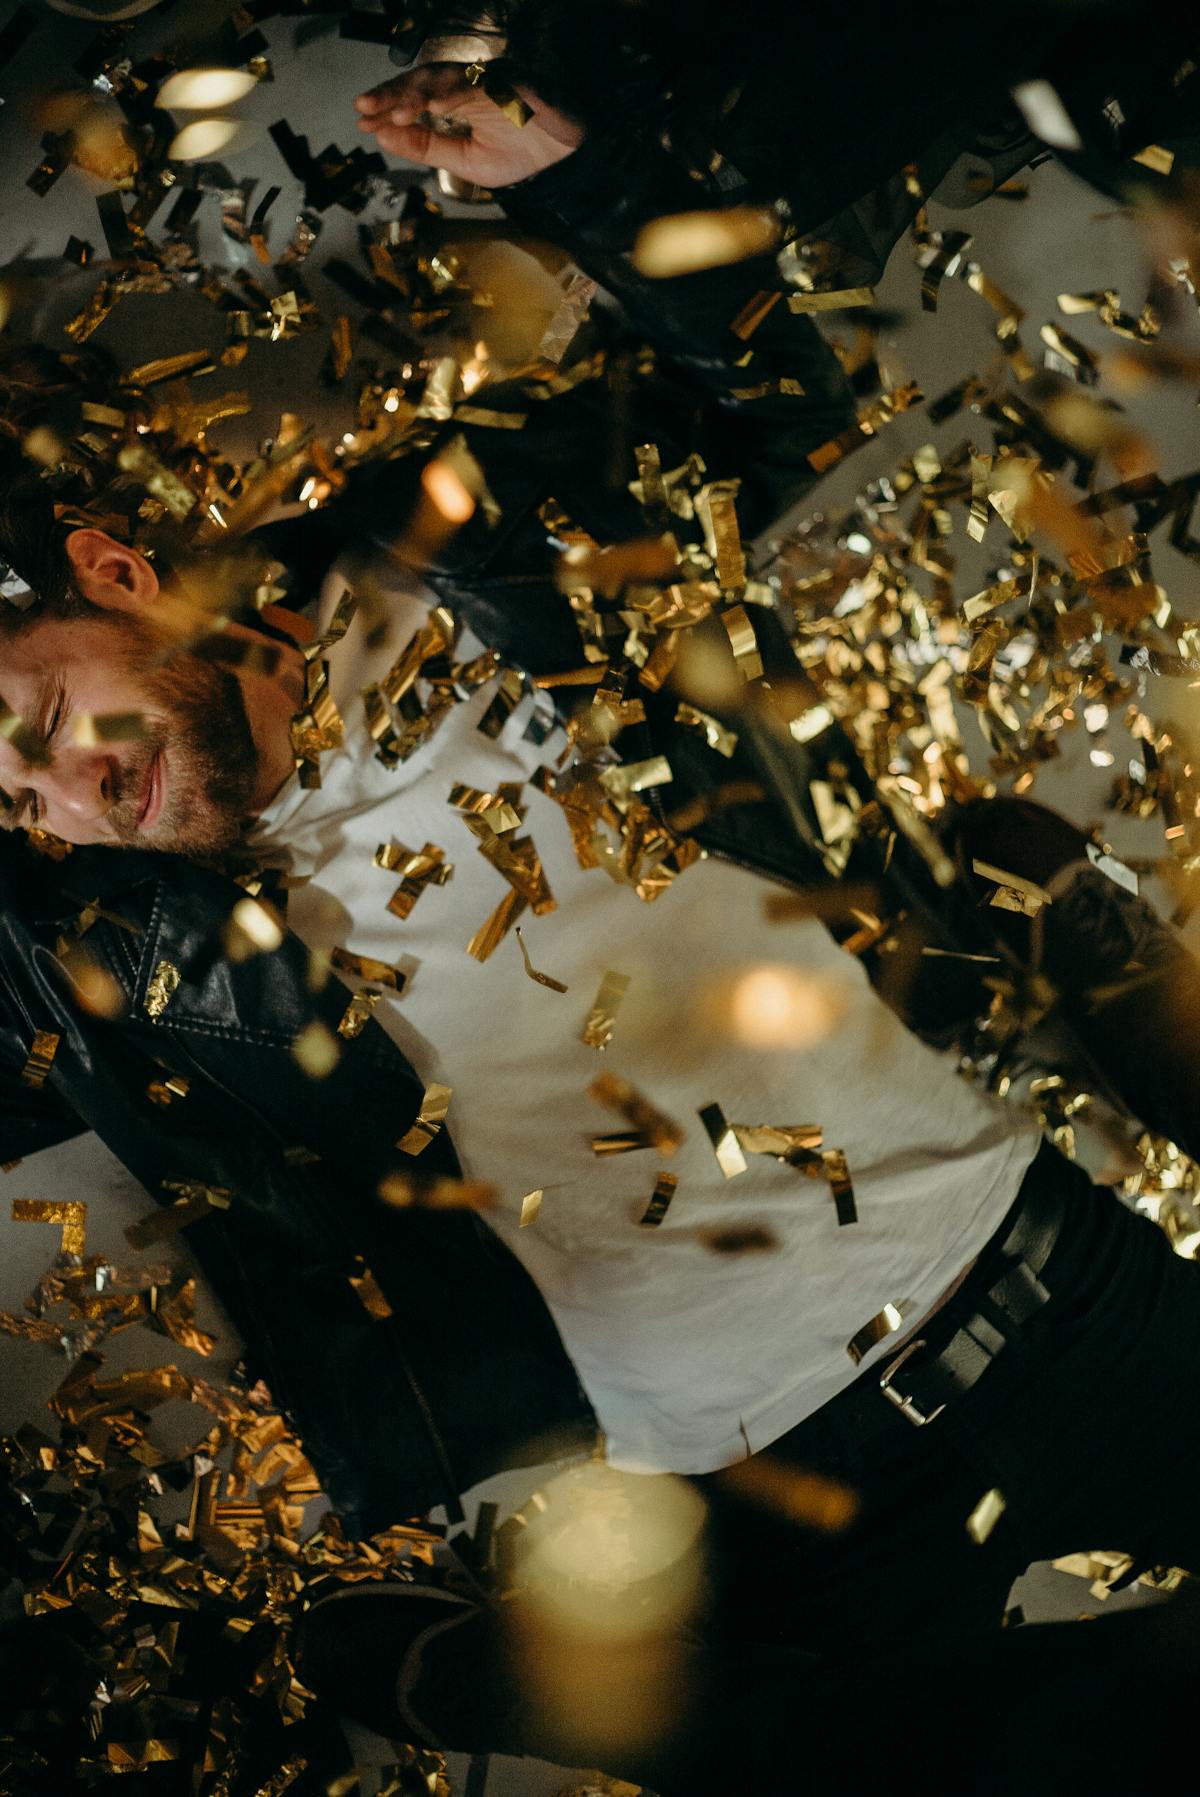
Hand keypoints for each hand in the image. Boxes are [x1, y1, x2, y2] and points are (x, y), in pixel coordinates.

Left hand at [354, 63, 583, 188]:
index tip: (363, 120)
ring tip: (391, 113)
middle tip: (364, 108)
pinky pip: (477, 85)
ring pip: (444, 79)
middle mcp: (472, 82)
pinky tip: (431, 109)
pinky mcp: (511, 83)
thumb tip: (385, 138)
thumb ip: (428, 148)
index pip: (416, 99)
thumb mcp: (467, 161)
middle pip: (423, 81)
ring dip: (415, 94)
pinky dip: (452, 95)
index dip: (389, 108)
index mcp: (459, 98)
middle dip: (392, 95)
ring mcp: (491, 79)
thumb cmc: (525, 152)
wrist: (570, 152)